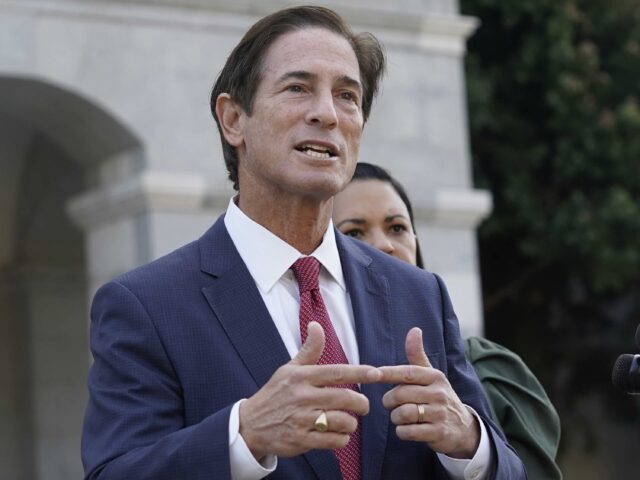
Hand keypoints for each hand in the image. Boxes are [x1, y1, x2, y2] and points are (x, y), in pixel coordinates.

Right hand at [239, 321, 381, 459]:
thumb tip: (316, 325)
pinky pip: (333, 441)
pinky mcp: (301, 440)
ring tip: (349, 422)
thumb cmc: (275, 394)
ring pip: (342, 421)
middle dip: (361, 404)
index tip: (377, 373)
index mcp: (302, 376)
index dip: (360, 373)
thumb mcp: (289, 369)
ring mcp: (301, 419)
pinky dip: (341, 439)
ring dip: (351, 423)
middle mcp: (303, 396)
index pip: (337, 372)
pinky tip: (339, 435)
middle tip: (363, 406)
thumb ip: (309, 350)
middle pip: (345, 398)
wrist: (250, 424)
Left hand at [379, 327, 479, 458]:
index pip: (407, 372)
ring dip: (395, 417)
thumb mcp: (431, 375)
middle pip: (400, 394)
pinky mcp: (438, 433)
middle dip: (389, 400)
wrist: (462, 428)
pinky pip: (408, 432)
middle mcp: (438, 393)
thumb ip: (417, 355)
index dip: (388, 373)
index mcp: (434, 377)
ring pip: (403, 413)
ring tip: (399, 416)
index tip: (372, 373)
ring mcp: (439, 414)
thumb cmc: (438, 397)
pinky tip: (406, 429)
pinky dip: (402, 431)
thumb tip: (414, 330)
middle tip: (390, 403)